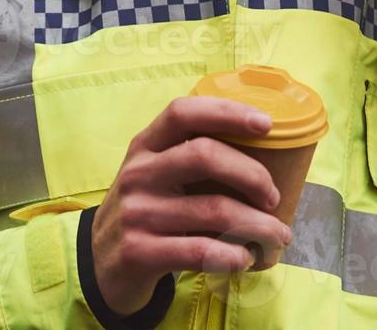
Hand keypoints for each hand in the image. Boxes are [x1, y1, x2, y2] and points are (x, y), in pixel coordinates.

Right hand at [90, 97, 292, 315]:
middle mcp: (138, 174)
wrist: (99, 264)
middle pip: (205, 155)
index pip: (183, 112)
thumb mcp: (158, 175)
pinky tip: (245, 258)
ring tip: (278, 235)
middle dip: (253, 174)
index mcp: (146, 145)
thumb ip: (195, 158)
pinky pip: (199, 250)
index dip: (228, 112)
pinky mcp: (138, 252)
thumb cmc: (148, 209)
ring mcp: (136, 213)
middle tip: (274, 197)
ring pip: (214, 210)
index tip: (266, 124)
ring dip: (258, 224)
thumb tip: (272, 154)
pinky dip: (232, 255)